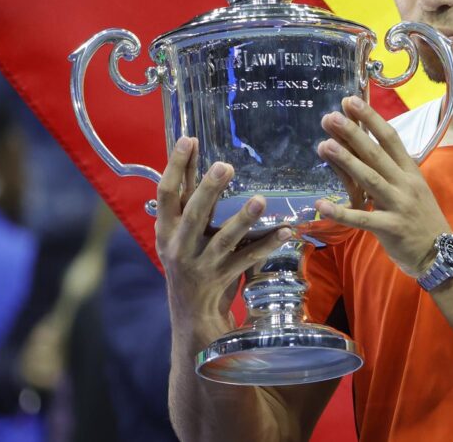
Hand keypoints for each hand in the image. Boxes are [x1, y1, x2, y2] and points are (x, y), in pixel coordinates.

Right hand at [155, 137, 291, 330]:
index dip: (175, 166)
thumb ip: (188, 193)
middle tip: (226, 166)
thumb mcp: (179, 230)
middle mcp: (180, 246)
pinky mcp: (223, 278)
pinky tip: (286, 230)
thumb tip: (191, 145)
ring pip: (224, 239)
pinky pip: (249, 259)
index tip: (189, 140)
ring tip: (260, 200)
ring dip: (243, 219)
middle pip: (194, 214)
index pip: (166, 193)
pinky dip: (267, 244)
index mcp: (166, 230)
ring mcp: (202, 264)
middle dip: (209, 190)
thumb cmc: (187, 258)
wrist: (191, 313)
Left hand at [315, 97, 451, 276]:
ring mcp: (398, 205)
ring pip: (369, 180)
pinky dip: (341, 212)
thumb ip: (391, 172)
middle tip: (331, 117)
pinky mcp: (390, 228)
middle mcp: (405, 184)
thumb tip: (364, 150)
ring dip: (346, 162)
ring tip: (325, 146)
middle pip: (377, 154)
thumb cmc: (422, 219)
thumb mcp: (412, 189)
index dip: (370, 119)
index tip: (351, 101)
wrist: (440, 254)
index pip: (391, 138)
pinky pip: (362, 219)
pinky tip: (321, 205)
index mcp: (410, 171)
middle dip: (353, 133)